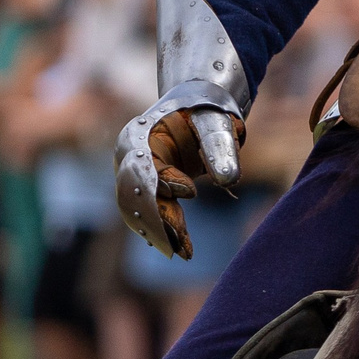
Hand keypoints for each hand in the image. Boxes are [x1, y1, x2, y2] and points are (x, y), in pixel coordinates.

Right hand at [116, 103, 242, 259]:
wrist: (195, 107)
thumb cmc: (206, 111)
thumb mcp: (217, 123)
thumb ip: (220, 147)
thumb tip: (229, 180)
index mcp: (140, 134)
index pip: (145, 164)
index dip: (165, 181)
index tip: (192, 193)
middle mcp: (129, 156)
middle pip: (136, 193)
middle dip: (157, 219)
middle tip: (178, 244)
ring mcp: (133, 174)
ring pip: (140, 208)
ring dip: (160, 230)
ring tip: (183, 251)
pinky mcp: (145, 187)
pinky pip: (149, 213)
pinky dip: (163, 229)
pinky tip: (180, 248)